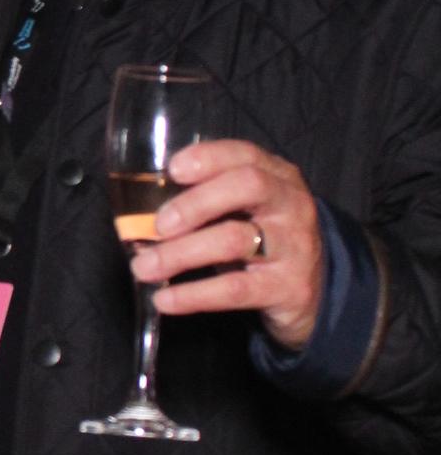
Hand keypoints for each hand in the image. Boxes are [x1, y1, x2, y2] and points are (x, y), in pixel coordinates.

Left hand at [131, 137, 323, 351]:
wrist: (315, 292)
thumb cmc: (265, 241)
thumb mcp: (246, 211)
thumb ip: (206, 203)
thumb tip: (138, 220)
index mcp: (278, 177)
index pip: (246, 154)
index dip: (208, 158)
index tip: (173, 169)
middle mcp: (291, 205)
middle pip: (246, 187)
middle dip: (195, 203)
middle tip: (157, 225)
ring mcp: (294, 246)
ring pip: (234, 240)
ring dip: (181, 254)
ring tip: (144, 267)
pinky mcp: (288, 288)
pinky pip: (235, 289)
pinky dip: (194, 295)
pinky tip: (165, 299)